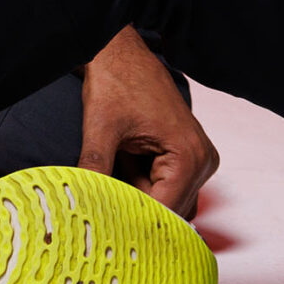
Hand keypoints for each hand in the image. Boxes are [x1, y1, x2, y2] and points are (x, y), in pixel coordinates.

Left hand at [80, 26, 216, 217]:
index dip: (135, 222)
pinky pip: (162, 183)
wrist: (119, 50)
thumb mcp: (100, 127)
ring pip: (164, 199)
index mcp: (190, 156)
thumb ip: (95, 167)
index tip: (108, 233)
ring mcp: (196, 158)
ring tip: (104, 184)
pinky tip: (117, 167)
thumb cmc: (115, 81)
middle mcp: (202, 161)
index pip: (165, 210)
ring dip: (134, 194)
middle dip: (133, 209)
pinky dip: (137, 182)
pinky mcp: (184, 154)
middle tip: (98, 214)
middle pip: (168, 208)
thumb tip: (81, 201)